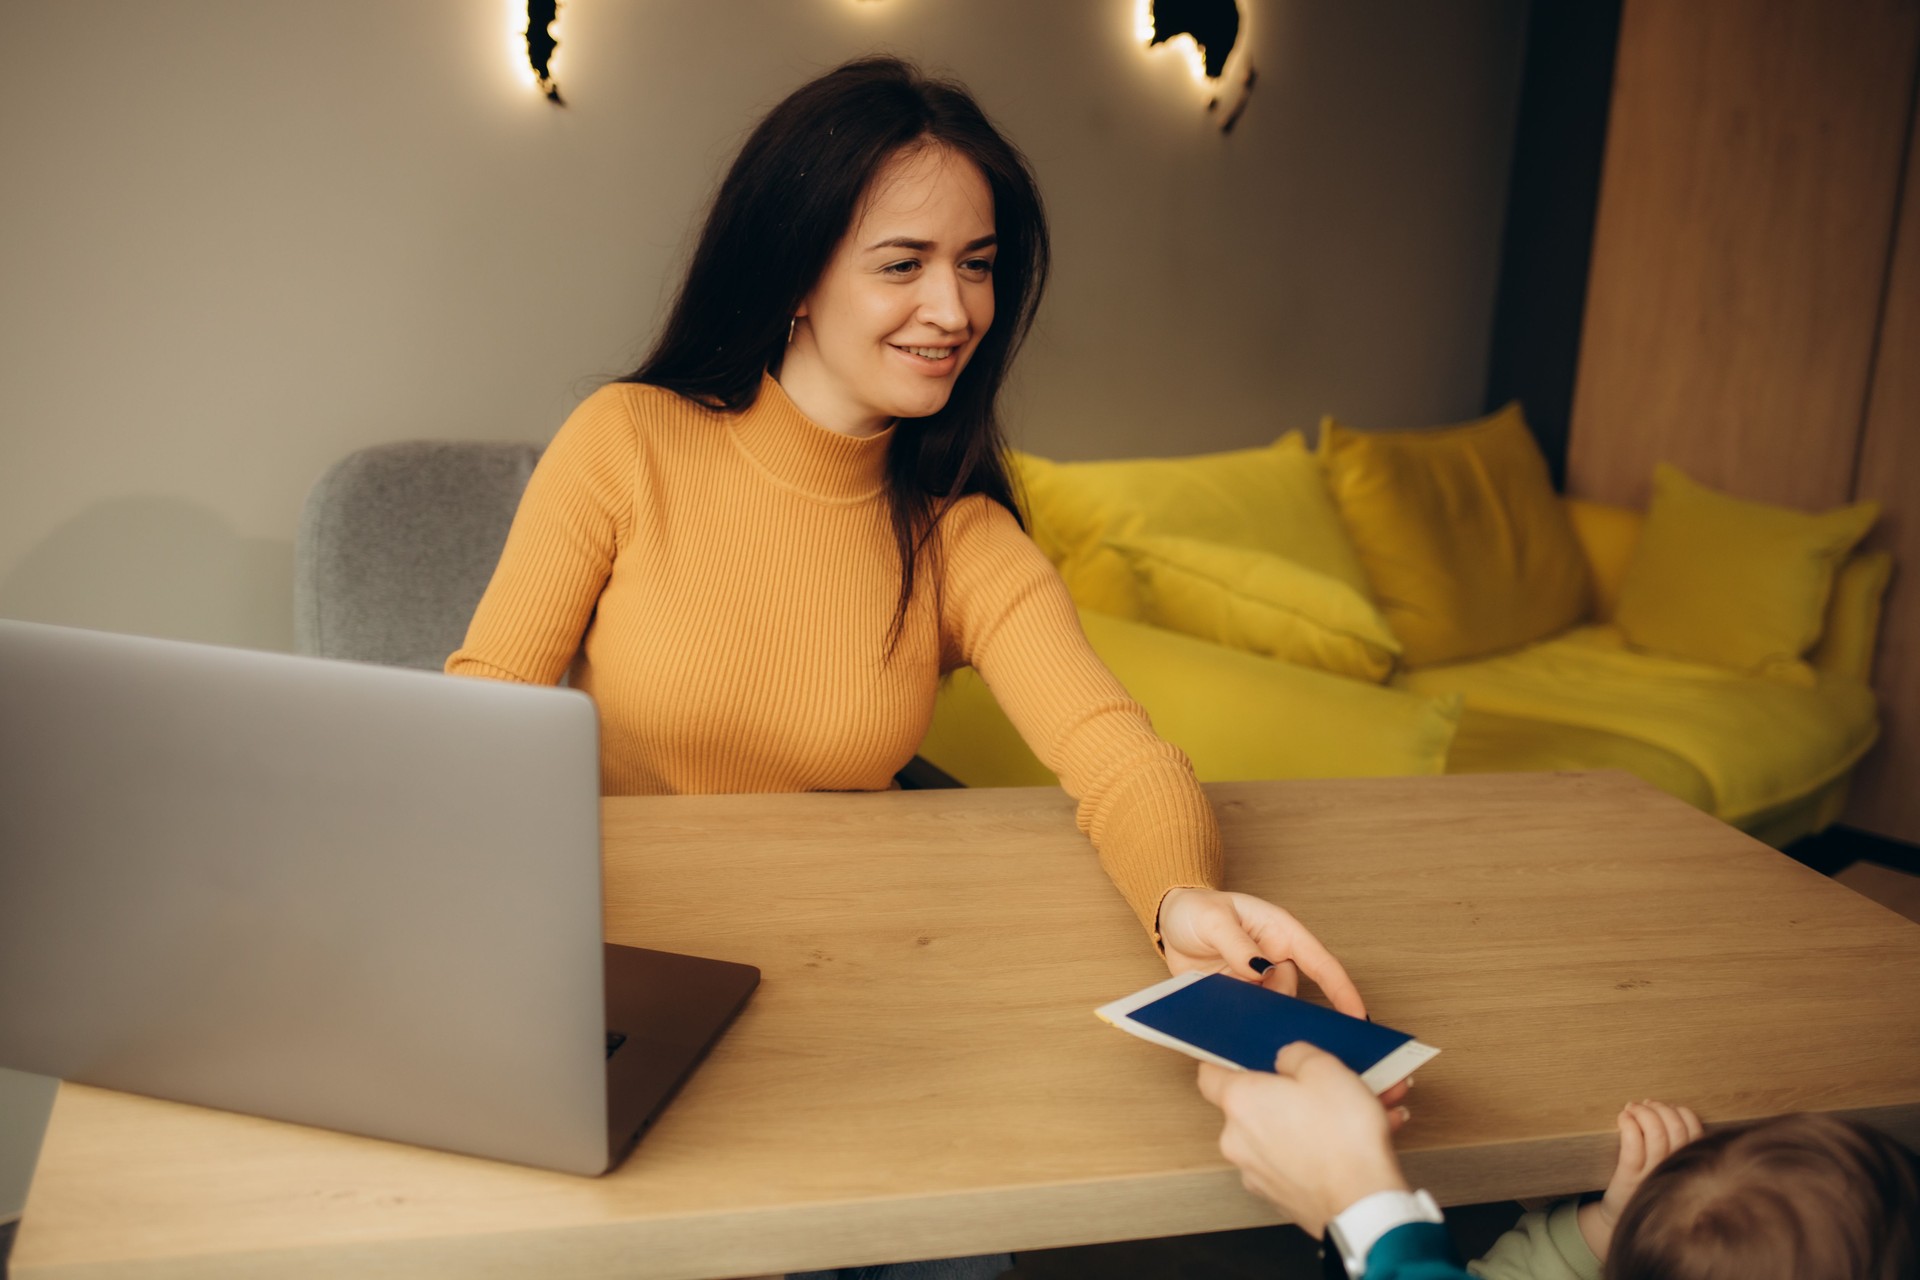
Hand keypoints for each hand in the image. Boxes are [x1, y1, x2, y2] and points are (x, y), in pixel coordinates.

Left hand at [1157, 887, 1365, 1018]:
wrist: (1169, 921)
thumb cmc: (1196, 910)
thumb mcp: (1213, 920)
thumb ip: (1237, 944)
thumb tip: (1262, 969)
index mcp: (1279, 932)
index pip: (1320, 961)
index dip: (1341, 988)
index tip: (1358, 1015)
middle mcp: (1274, 957)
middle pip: (1293, 992)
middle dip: (1287, 1010)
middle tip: (1273, 1027)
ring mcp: (1256, 980)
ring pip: (1271, 1007)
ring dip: (1259, 1016)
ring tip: (1242, 1022)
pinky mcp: (1238, 996)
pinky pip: (1248, 1014)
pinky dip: (1243, 1022)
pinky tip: (1231, 1028)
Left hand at [1197, 1042, 1412, 1236]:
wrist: (1364, 1204)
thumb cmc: (1342, 1139)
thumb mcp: (1325, 1068)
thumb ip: (1296, 1055)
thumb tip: (1288, 1060)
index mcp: (1240, 1101)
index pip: (1210, 1075)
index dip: (1227, 1064)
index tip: (1243, 1061)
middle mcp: (1238, 1139)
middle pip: (1254, 1106)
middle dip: (1287, 1095)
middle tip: (1319, 1088)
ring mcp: (1256, 1172)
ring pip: (1281, 1135)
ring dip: (1312, 1123)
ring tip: (1354, 1114)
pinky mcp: (1280, 1196)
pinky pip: (1295, 1161)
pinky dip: (1319, 1150)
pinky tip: (1355, 1141)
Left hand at [1576, 1099, 1703, 1260]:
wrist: (1620, 1217)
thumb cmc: (1645, 1185)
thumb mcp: (1669, 1168)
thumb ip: (1677, 1147)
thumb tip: (1668, 1109)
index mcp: (1690, 1167)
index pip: (1696, 1132)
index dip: (1681, 1112)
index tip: (1666, 1107)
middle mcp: (1675, 1171)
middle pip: (1676, 1128)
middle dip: (1660, 1108)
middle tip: (1644, 1104)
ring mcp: (1652, 1175)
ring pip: (1656, 1133)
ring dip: (1643, 1112)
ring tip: (1631, 1108)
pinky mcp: (1629, 1178)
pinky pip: (1633, 1146)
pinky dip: (1629, 1125)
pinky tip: (1623, 1118)